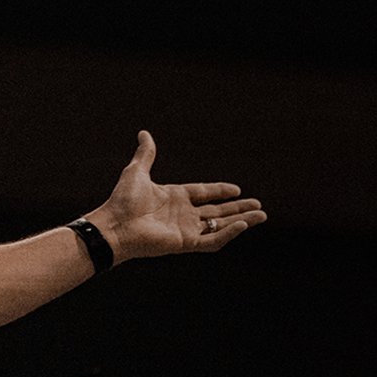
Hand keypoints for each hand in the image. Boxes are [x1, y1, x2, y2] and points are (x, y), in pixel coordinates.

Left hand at [86, 130, 265, 261]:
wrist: (115, 224)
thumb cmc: (123, 200)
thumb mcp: (137, 171)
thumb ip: (146, 154)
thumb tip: (144, 133)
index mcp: (173, 197)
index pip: (203, 193)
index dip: (220, 191)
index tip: (237, 189)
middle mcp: (181, 214)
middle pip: (216, 211)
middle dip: (238, 208)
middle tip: (259, 205)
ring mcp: (184, 229)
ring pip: (219, 226)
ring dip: (241, 221)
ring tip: (262, 215)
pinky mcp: (185, 243)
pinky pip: (212, 240)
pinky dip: (228, 233)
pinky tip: (243, 224)